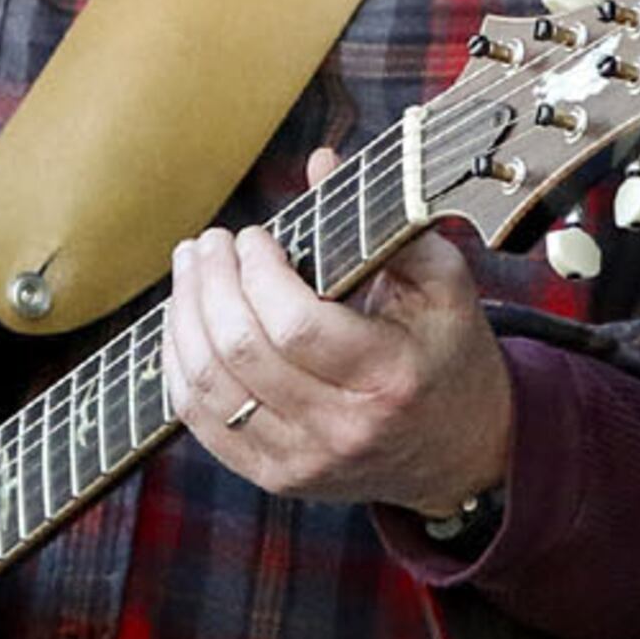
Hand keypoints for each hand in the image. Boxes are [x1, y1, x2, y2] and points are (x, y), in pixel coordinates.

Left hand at [163, 151, 512, 517]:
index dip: (258, 271)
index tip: (253, 236)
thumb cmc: (447, 352)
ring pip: (209, 388)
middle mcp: (343, 429)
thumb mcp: (443, 283)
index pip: (295, 324)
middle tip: (208, 243)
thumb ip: (383, 221)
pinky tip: (183, 323)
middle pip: (242, 352)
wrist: (460, 452)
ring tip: (190, 270)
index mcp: (391, 377)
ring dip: (184, 318)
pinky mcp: (275, 478)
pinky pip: (199, 423)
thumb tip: (318, 160)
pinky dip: (179, 366)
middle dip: (210, 284)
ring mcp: (304, 462)